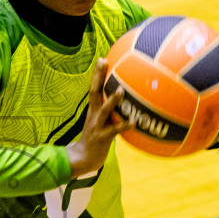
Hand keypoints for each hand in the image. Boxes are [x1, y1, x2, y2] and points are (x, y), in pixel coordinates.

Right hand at [64, 57, 124, 179]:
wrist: (83, 158)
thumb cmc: (96, 139)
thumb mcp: (100, 123)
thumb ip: (110, 112)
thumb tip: (125, 102)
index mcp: (93, 110)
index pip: (93, 88)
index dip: (97, 74)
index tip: (102, 59)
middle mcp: (93, 115)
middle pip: (94, 92)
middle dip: (98, 77)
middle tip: (103, 62)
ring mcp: (97, 126)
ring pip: (105, 110)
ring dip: (112, 100)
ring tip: (121, 91)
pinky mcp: (103, 138)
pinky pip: (115, 131)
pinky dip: (124, 125)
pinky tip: (134, 122)